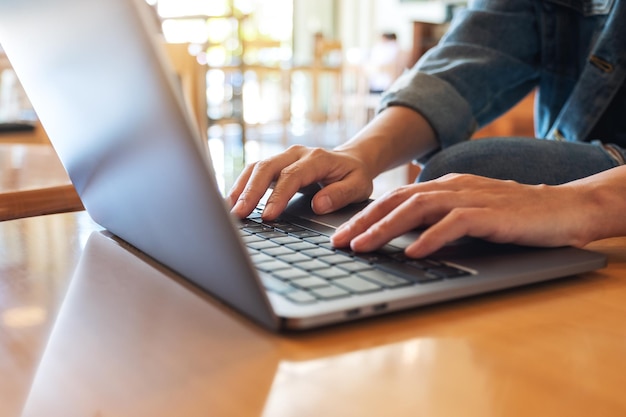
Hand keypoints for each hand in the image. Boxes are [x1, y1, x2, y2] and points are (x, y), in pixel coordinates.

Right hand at [227, 145, 374, 219]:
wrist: (352, 160)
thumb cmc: (355, 175)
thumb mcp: (359, 186)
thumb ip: (340, 195)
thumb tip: (318, 205)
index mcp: (316, 158)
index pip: (291, 176)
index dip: (277, 196)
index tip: (268, 216)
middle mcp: (296, 153)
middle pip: (266, 168)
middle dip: (250, 191)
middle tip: (239, 214)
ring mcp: (284, 157)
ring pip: (256, 167)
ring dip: (241, 188)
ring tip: (230, 210)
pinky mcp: (276, 164)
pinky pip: (255, 171)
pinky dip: (242, 185)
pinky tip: (233, 202)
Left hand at [331, 173, 596, 257]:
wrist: (564, 208)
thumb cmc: (512, 216)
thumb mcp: (467, 213)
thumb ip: (437, 219)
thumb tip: (402, 238)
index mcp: (443, 186)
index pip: (394, 199)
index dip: (364, 216)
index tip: (340, 236)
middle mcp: (451, 187)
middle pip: (397, 201)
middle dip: (363, 222)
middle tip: (338, 243)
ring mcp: (471, 198)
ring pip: (418, 208)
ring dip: (386, 228)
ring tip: (363, 247)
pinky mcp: (491, 214)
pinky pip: (455, 223)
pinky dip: (431, 237)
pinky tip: (412, 252)